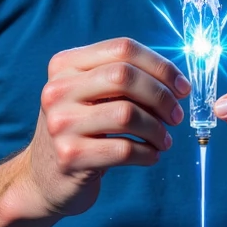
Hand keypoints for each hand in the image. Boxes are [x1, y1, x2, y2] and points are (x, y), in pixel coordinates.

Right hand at [16, 38, 189, 218]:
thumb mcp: (91, 97)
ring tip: (163, 140)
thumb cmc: (81, 132)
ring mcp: (60, 123)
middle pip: (124, 76)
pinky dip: (147, 153)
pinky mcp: (70, 156)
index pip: (122, 49)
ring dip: (157, 129)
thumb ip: (124, 81)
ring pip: (127, 114)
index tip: (182, 87)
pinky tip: (150, 155)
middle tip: (176, 116)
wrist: (44, 178)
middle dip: (161, 96)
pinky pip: (123, 149)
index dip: (160, 66)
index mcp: (65, 66)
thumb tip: (176, 83)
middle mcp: (57, 90)